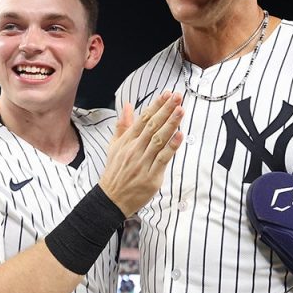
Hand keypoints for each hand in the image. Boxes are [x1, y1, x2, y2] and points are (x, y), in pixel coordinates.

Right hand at [99, 92, 183, 215]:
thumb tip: (128, 106)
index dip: (156, 106)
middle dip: (166, 110)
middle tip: (177, 97)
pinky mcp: (151, 176)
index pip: (143, 119)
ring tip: (181, 111)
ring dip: (171, 124)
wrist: (111, 198)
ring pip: (159, 140)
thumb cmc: (115, 171)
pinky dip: (172, 147)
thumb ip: (122, 125)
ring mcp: (143, 162)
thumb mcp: (114, 146)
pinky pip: (163, 159)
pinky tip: (180, 136)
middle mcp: (135, 149)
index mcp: (127, 141)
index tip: (167, 94)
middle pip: (152, 126)